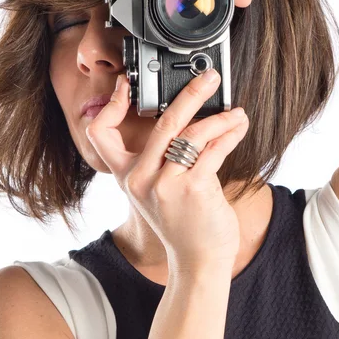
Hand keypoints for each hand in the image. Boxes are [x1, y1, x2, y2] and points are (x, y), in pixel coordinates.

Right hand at [85, 70, 249, 271]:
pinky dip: (229, 135)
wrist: (198, 261)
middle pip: (163, 121)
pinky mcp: (192, 189)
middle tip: (209, 78)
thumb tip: (188, 115)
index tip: (124, 85)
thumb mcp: (158, 189)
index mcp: (126, 175)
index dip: (110, 105)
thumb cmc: (182, 221)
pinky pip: (213, 149)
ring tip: (236, 114)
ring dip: (221, 119)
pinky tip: (238, 129)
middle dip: (191, 93)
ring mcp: (165, 184)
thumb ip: (163, 156)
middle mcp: (140, 178)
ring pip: (193, 133)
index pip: (100, 134)